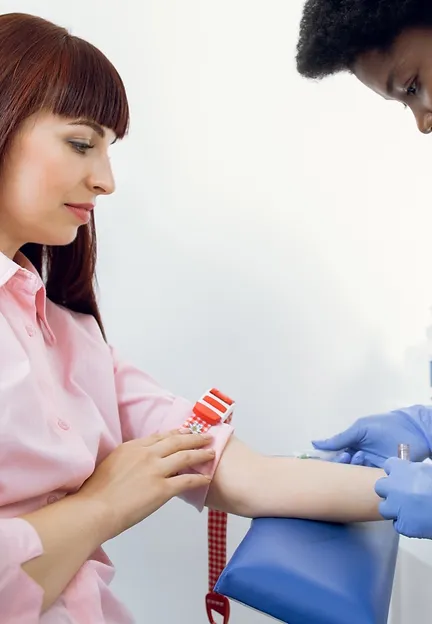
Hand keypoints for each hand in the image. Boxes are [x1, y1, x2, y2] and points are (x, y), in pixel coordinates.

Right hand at [76, 429, 214, 539]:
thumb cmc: (96, 493)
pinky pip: (186, 481)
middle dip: (194, 437)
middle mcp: (147, 454)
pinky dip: (199, 478)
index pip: (160, 436)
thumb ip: (127, 458)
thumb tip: (137, 462)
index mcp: (132, 446)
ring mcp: (156, 470)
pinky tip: (207, 478)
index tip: (185, 432)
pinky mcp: (162, 489)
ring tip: (212, 453)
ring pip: (186, 457)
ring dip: (201, 454)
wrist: (95, 509)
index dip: (176, 434)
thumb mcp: (111, 463)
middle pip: (177, 441)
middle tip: (206, 436)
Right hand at [312, 406, 431, 466]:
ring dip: (353, 467)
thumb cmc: (384, 426)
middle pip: (343, 466)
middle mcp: (359, 457)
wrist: (411, 431)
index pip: (336, 454)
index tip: (324, 459)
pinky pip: (367, 479)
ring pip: (354, 473)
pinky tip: (364, 469)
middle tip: (346, 456)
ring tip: (360, 456)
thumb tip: (315, 443)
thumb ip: (340, 438)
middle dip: (341, 463)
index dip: (329, 458)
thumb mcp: (360, 428)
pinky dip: (363, 477)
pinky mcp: (380, 474)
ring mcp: (370, 466)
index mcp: (353, 445)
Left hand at [375, 458, 431, 538]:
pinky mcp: (403, 526)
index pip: (389, 465)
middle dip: (389, 490)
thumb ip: (419, 466)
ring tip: (409, 510)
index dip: (396, 470)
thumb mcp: (428, 469)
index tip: (402, 475)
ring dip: (393, 508)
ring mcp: (396, 508)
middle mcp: (393, 487)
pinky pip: (398, 524)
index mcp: (401, 469)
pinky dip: (405, 524)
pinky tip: (417, 522)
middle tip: (402, 494)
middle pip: (380, 486)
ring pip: (384, 508)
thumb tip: (419, 465)